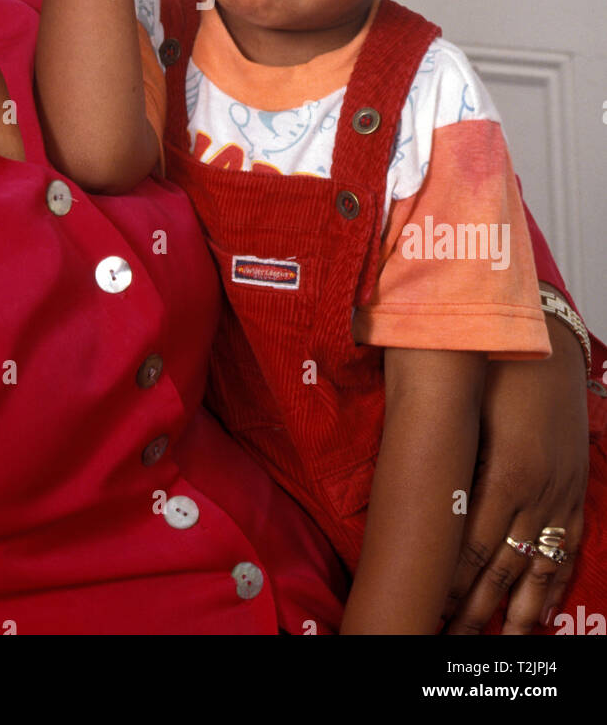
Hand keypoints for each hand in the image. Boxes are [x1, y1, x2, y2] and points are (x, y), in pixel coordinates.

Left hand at [442, 309, 588, 633]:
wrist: (551, 348)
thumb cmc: (499, 371)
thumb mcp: (467, 412)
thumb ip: (448, 459)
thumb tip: (416, 501)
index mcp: (507, 474)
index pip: (471, 547)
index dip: (450, 583)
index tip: (428, 607)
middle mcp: (538, 493)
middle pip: (502, 568)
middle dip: (475, 608)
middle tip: (448, 639)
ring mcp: (562, 495)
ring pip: (539, 567)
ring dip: (519, 610)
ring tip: (497, 642)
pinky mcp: (575, 491)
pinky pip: (568, 548)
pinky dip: (554, 581)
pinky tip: (543, 606)